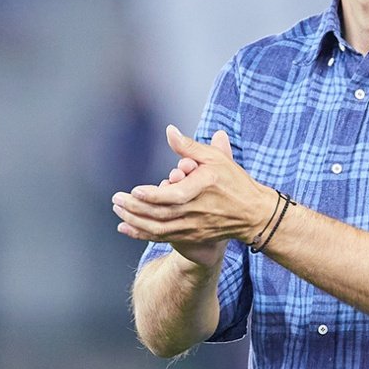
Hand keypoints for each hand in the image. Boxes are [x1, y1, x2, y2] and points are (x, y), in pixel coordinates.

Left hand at [113, 126, 274, 266]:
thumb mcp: (215, 158)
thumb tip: (169, 130)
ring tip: (118, 212)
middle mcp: (197, 210)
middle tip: (116, 200)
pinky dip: (142, 234)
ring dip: (135, 221)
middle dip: (135, 208)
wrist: (252, 213)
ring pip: (158, 228)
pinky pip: (162, 237)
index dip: (153, 195)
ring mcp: (193, 226)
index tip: (135, 190)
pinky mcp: (191, 236)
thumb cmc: (234, 182)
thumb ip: (189, 146)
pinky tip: (126, 228)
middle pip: (160, 213)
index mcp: (203, 188)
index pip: (174, 195)